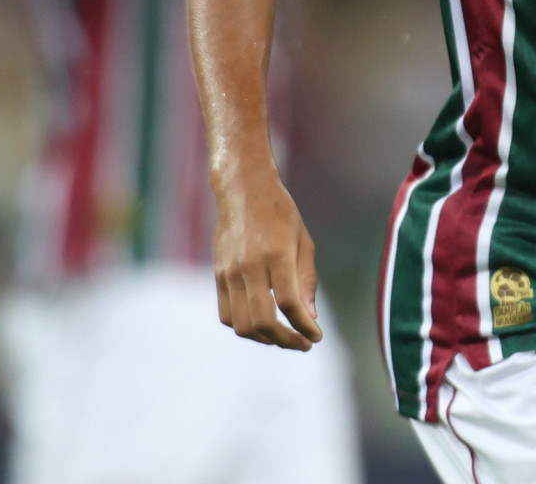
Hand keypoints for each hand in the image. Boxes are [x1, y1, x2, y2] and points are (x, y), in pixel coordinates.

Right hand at [213, 168, 323, 350]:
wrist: (242, 191)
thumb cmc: (280, 214)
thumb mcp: (303, 241)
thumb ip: (306, 280)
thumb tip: (309, 318)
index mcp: (276, 254)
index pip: (289, 303)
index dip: (304, 326)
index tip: (317, 337)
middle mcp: (249, 266)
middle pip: (263, 320)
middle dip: (286, 340)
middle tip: (303, 344)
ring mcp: (229, 273)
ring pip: (242, 324)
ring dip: (265, 339)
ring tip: (285, 337)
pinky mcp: (218, 276)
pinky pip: (227, 315)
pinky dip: (245, 327)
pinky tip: (263, 325)